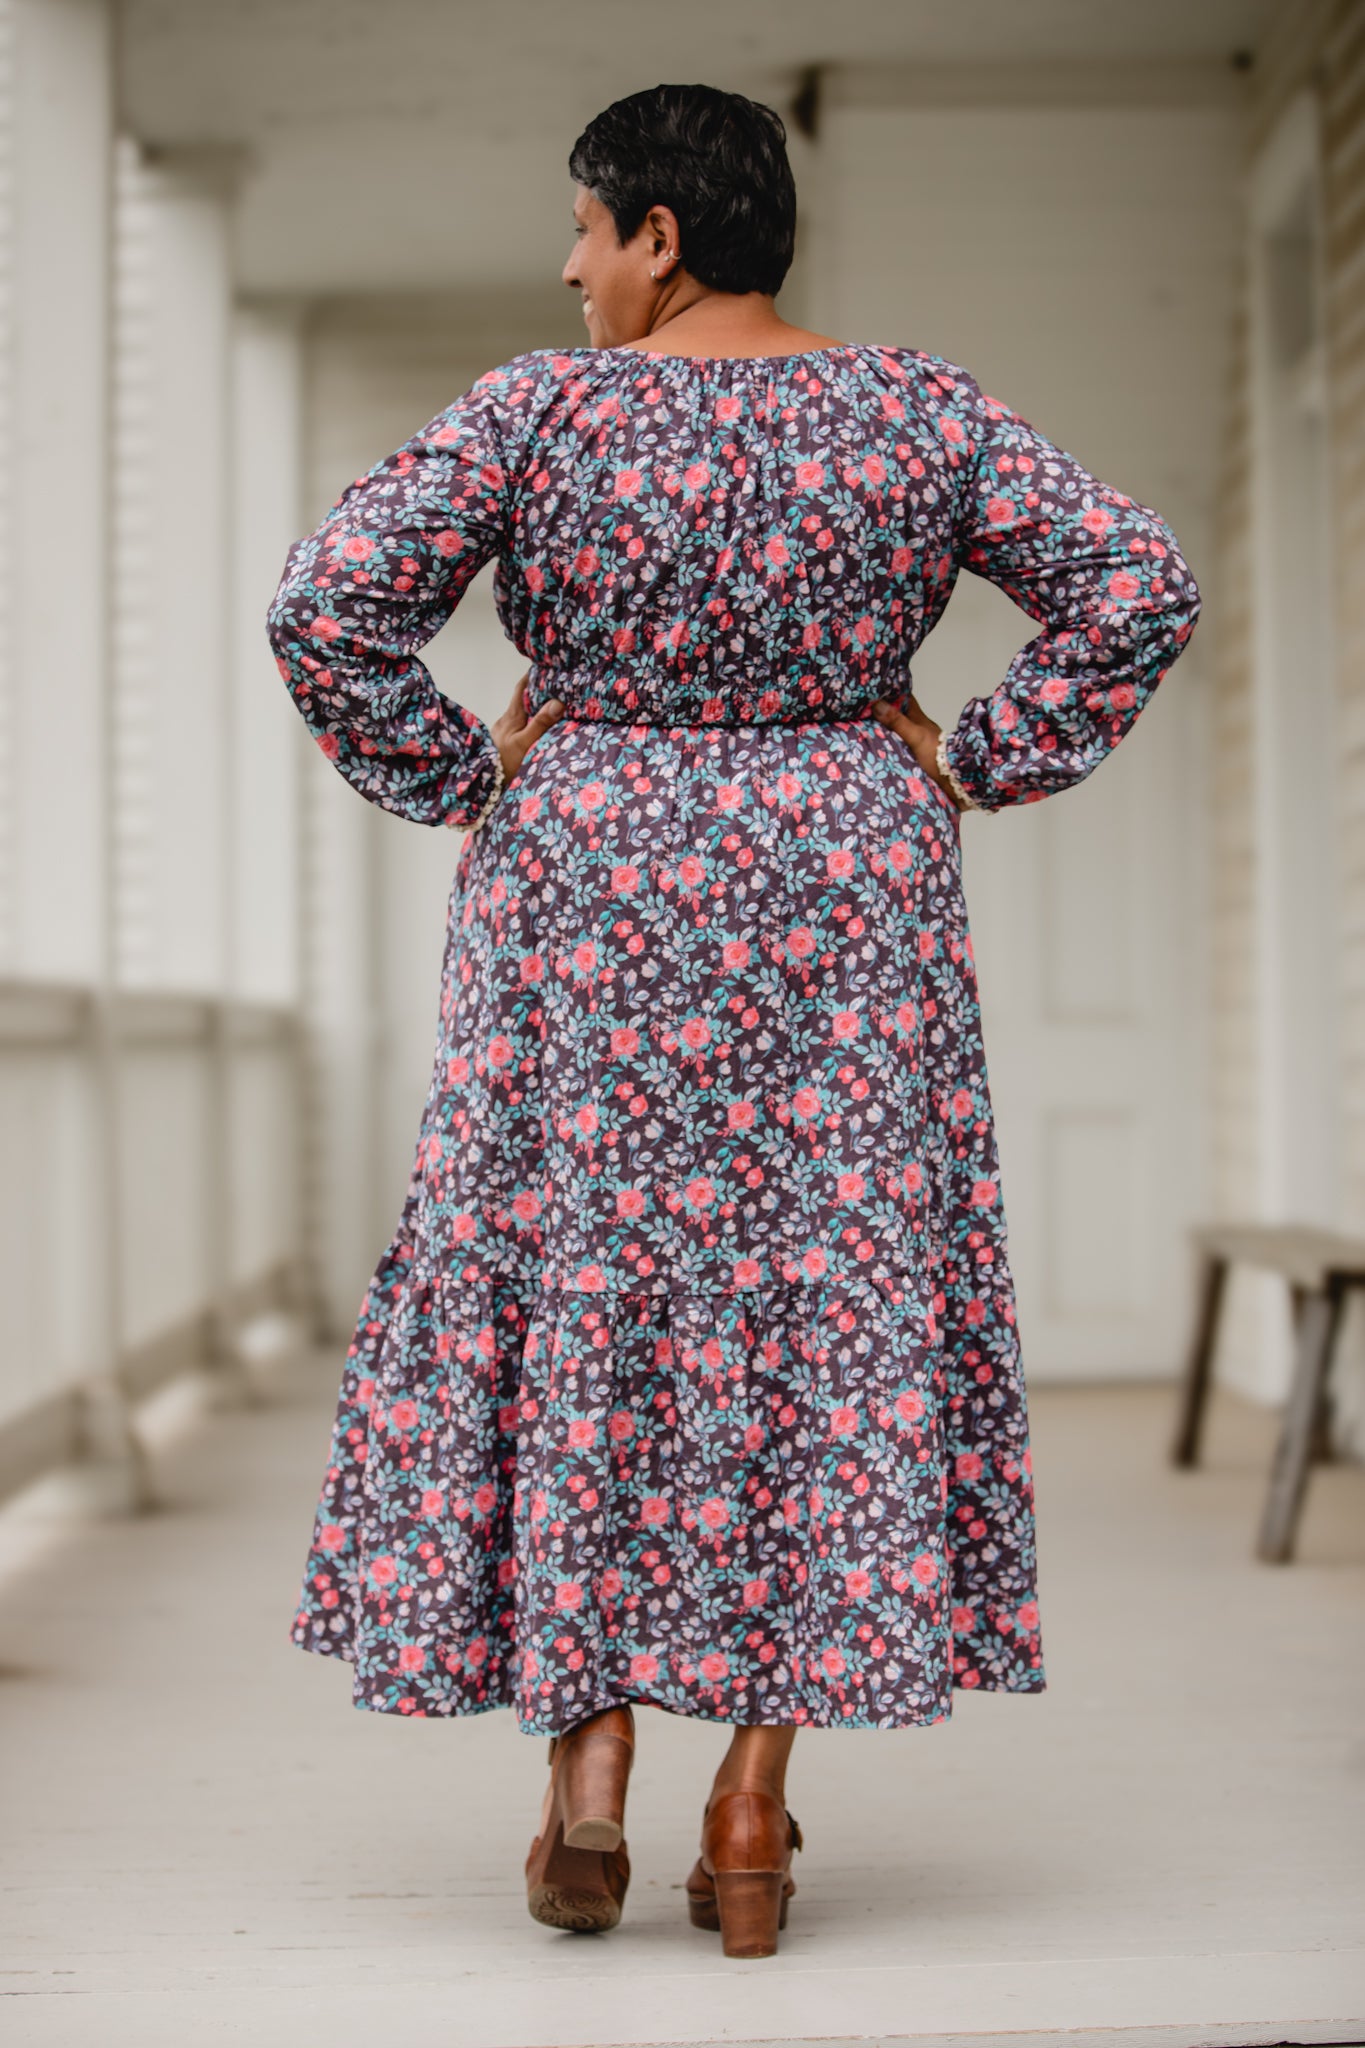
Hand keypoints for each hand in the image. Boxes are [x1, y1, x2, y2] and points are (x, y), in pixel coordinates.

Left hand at [492, 673, 566, 783]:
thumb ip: (540, 724)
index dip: (532, 676)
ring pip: (520, 714)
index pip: (521, 688)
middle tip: (554, 687)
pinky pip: (518, 726)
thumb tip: (557, 703)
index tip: (544, 668)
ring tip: (550, 709)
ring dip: (533, 710)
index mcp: (512, 716)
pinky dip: (528, 723)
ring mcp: (503, 731)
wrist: (485, 783)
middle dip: (537, 693)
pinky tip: (536, 730)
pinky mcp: (503, 742)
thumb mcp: (525, 743)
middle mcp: (506, 720)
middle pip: (522, 700)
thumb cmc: (504, 764)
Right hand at [871, 693, 962, 810]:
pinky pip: (898, 744)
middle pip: (899, 713)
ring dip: (885, 728)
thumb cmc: (937, 755)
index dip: (892, 691)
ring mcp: (916, 741)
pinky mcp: (914, 755)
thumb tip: (878, 705)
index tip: (876, 687)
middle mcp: (916, 727)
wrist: (952, 778)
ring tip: (867, 725)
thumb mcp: (915, 736)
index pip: (905, 697)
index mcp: (917, 718)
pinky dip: (888, 743)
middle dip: (884, 710)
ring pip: (898, 729)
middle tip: (866, 707)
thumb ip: (898, 722)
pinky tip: (878, 747)